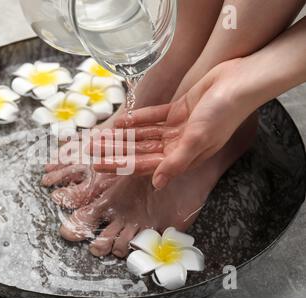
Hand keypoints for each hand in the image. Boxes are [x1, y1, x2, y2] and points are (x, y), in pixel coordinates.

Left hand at [90, 59, 254, 188]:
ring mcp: (177, 128)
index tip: (99, 166)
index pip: (145, 165)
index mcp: (183, 157)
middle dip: (116, 151)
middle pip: (139, 151)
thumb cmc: (222, 114)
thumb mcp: (197, 140)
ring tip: (100, 137)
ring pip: (143, 135)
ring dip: (122, 137)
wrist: (238, 82)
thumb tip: (157, 184)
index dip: (120, 166)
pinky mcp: (178, 111)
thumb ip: (176, 162)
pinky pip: (153, 118)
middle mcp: (178, 145)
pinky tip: (121, 122)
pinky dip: (137, 120)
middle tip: (91, 151)